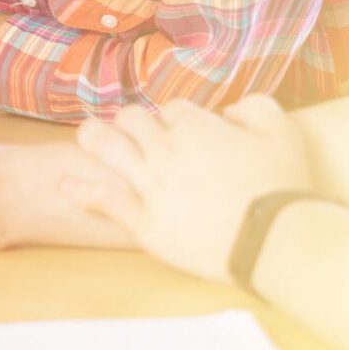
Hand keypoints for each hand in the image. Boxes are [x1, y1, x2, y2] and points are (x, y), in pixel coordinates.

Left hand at [70, 93, 314, 281]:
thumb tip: (232, 111)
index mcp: (196, 126)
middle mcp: (166, 150)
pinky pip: (105, 201)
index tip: (184, 133)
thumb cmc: (282, 187)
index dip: (176, 118)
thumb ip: (255, 108)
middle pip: (132, 119)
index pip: (173, 109)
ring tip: (86, 135)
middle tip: (133, 130)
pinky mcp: (146, 222)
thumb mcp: (282, 131)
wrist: (275, 241)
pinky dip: (83, 191)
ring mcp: (151, 186)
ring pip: (106, 147)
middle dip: (132, 121)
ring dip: (93, 137)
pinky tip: (66, 186)